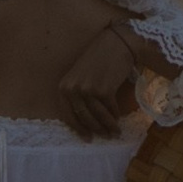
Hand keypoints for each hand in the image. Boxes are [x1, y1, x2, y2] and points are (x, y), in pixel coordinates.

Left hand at [59, 23, 138, 139]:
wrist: (116, 44)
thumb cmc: (99, 59)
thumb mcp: (80, 76)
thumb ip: (78, 95)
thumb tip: (85, 121)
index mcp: (63, 87)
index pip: (68, 115)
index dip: (78, 129)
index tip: (87, 138)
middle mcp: (72, 89)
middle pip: (84, 117)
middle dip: (96, 129)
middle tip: (104, 137)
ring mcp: (87, 90)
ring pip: (98, 116)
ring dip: (108, 126)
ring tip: (115, 133)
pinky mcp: (104, 90)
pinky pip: (110, 109)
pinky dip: (115, 115)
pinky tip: (118, 119)